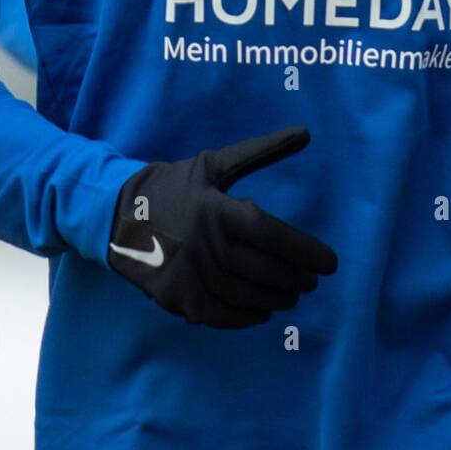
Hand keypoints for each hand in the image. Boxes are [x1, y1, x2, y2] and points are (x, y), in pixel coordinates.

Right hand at [107, 126, 337, 327]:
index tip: (331, 263)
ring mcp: (189, 275)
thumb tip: (306, 132)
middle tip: (312, 281)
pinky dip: (247, 317)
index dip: (305, 250)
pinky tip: (263, 310)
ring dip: (276, 299)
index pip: (271, 234)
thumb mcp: (216, 163)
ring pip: (246, 295)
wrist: (119, 216)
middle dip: (295, 278)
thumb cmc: (176, 185)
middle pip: (263, 269)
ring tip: (292, 295)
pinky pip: (221, 315)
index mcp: (216, 208)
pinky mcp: (177, 298)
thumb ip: (262, 150)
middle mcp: (204, 243)